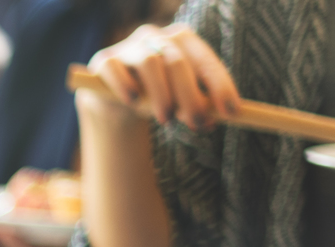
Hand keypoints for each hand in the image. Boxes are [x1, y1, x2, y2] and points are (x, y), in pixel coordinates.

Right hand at [84, 23, 238, 129]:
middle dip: (191, 96)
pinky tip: (133, 101)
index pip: (205, 60)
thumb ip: (199, 104)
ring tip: (166, 120)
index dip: (220, 86)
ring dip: (162, 95)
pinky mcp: (104, 60)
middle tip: (197, 123)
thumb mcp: (181, 100)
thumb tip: (218, 118)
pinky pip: (115, 69)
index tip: (230, 112)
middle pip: (177, 62)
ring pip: (149, 63)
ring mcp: (128, 46)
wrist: (116, 100)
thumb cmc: (157, 97)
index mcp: (182, 40)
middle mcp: (156, 36)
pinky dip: (125, 85)